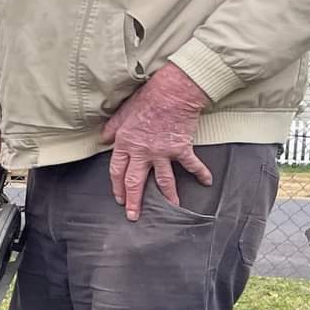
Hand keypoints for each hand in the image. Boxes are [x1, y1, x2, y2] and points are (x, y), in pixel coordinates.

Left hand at [101, 63, 211, 220]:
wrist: (172, 93)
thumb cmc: (146, 100)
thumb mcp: (122, 113)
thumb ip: (112, 128)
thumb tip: (102, 139)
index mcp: (126, 144)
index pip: (117, 171)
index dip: (117, 186)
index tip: (119, 198)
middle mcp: (142, 152)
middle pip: (135, 182)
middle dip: (134, 201)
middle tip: (134, 216)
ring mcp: (162, 153)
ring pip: (163, 180)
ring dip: (168, 196)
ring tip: (171, 209)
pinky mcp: (181, 148)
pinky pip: (191, 164)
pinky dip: (201, 173)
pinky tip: (207, 182)